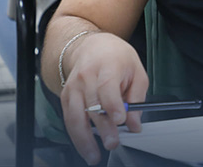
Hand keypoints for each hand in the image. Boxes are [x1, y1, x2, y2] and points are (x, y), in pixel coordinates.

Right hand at [60, 33, 148, 164]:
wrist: (92, 47)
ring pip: (75, 116)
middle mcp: (87, 76)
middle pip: (92, 105)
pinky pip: (68, 119)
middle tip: (112, 143)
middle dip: (102, 128)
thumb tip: (135, 124)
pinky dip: (76, 135)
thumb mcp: (136, 71)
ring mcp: (73, 87)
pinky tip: (84, 146)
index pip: (107, 87)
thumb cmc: (117, 58)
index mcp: (108, 66)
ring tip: (94, 155)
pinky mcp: (65, 96)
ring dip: (84, 139)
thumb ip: (137, 98)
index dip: (112, 105)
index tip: (120, 120)